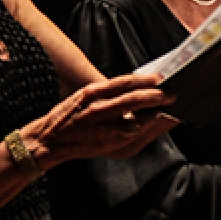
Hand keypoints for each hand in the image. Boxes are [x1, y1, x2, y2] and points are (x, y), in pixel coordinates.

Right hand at [20, 73, 176, 169]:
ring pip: (136, 118)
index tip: (161, 77)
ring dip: (155, 113)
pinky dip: (145, 127)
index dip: (147, 79)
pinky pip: (132, 134)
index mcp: (92, 92)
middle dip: (157, 95)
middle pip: (134, 98)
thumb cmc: (68, 117)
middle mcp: (97, 108)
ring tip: (167, 108)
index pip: (126, 81)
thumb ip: (108, 91)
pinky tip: (153, 123)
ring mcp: (103, 127)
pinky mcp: (107, 142)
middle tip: (171, 93)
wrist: (48, 141)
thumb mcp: (84, 95)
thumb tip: (136, 85)